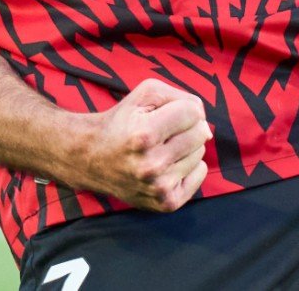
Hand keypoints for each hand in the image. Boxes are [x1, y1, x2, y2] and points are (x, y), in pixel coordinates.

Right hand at [78, 79, 212, 211]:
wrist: (92, 158)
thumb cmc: (123, 121)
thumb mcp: (146, 94)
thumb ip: (182, 97)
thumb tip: (206, 127)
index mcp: (144, 136)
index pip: (193, 112)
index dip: (181, 108)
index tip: (161, 115)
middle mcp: (151, 166)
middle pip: (200, 133)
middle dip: (185, 127)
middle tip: (161, 133)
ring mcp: (159, 188)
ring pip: (199, 153)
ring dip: (184, 147)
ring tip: (158, 149)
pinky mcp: (166, 203)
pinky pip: (200, 174)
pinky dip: (188, 166)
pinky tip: (166, 165)